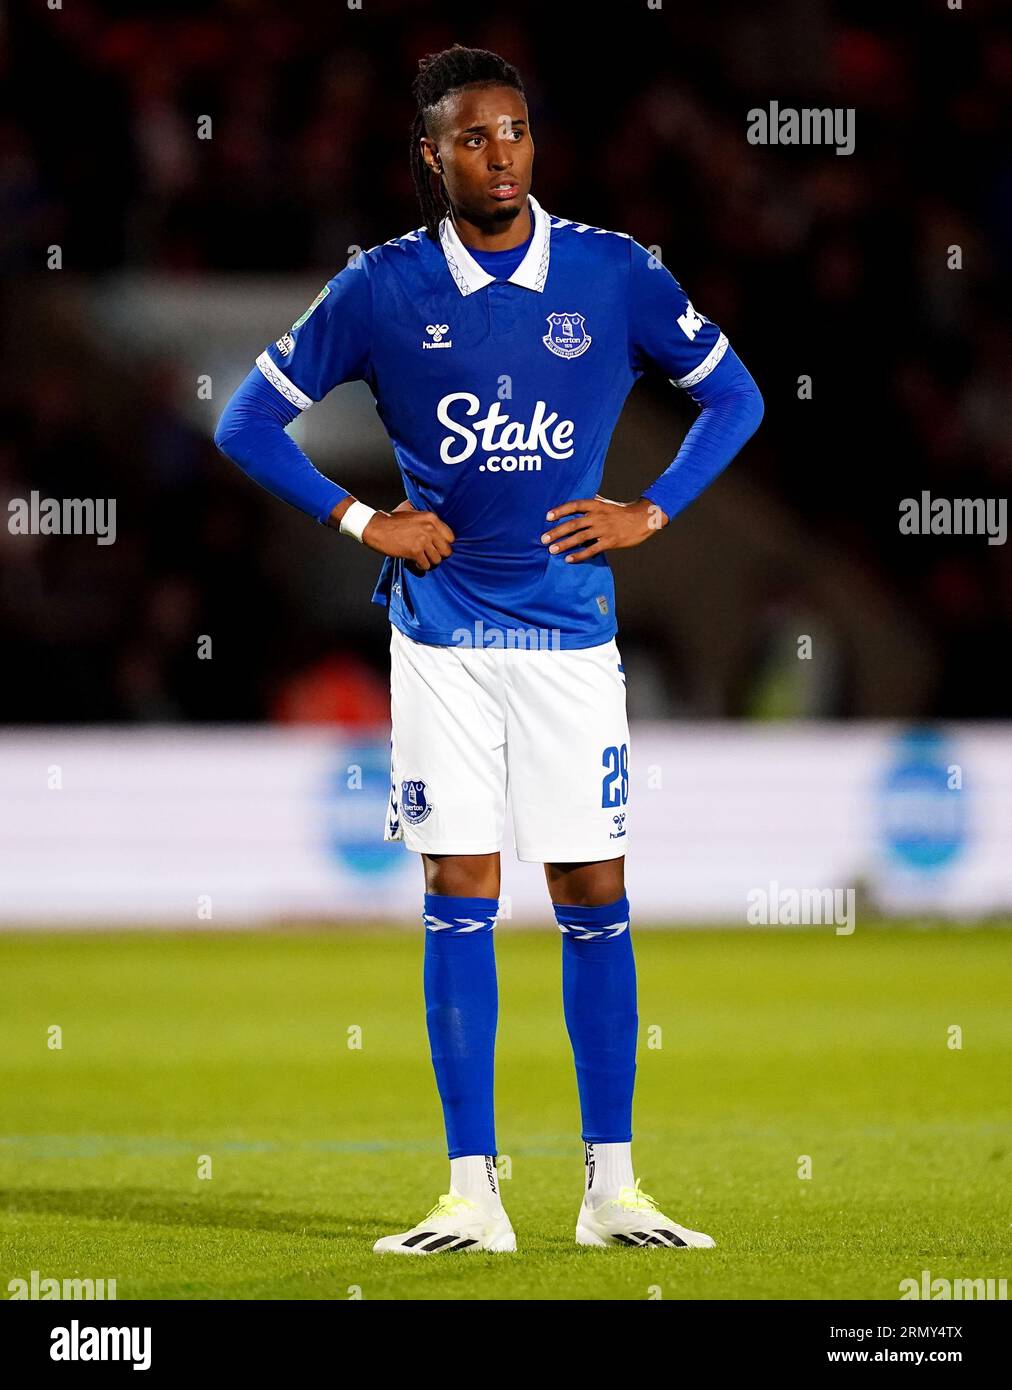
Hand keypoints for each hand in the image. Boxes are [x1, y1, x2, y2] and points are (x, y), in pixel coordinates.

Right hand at [363, 498, 454, 571]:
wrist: (376, 527)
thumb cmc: (393, 520)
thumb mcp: (413, 511)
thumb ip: (427, 519)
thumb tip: (440, 529)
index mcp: (432, 518)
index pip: (451, 537)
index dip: (443, 544)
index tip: (436, 547)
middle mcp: (430, 528)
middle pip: (447, 551)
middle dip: (438, 555)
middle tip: (429, 555)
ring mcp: (422, 540)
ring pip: (436, 560)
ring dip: (428, 562)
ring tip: (420, 559)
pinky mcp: (414, 551)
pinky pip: (425, 565)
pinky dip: (419, 566)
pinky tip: (413, 562)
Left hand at [540, 495, 668, 562]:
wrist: (643, 519)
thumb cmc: (621, 512)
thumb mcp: (606, 503)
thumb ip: (590, 503)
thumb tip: (574, 502)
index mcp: (596, 505)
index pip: (575, 505)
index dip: (561, 510)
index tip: (548, 516)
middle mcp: (598, 516)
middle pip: (574, 523)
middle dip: (557, 531)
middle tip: (544, 539)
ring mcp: (604, 529)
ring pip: (580, 537)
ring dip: (565, 544)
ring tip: (552, 550)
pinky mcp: (610, 541)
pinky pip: (592, 549)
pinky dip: (580, 555)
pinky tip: (569, 559)